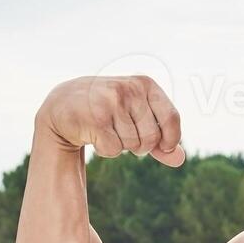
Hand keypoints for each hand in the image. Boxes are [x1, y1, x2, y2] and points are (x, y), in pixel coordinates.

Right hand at [36, 75, 185, 166]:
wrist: (63, 105)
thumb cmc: (107, 111)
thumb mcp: (136, 116)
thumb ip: (160, 137)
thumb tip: (180, 159)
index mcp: (145, 84)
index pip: (171, 118)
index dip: (171, 139)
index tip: (164, 146)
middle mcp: (130, 89)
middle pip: (152, 137)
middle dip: (140, 145)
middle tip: (124, 135)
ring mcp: (111, 103)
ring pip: (132, 145)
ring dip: (120, 147)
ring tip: (107, 130)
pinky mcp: (95, 119)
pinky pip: (113, 150)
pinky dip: (105, 150)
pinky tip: (94, 135)